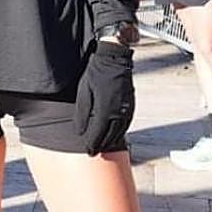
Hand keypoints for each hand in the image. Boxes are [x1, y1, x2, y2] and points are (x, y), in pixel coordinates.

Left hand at [72, 40, 134, 154]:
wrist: (114, 60)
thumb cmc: (96, 74)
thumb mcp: (84, 91)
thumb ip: (82, 113)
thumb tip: (79, 131)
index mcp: (105, 110)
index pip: (99, 134)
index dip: (93, 144)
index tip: (89, 152)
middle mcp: (119, 113)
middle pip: (110, 136)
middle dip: (102, 146)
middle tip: (95, 152)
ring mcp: (127, 110)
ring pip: (120, 132)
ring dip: (112, 141)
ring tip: (104, 147)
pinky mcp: (132, 106)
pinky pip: (126, 125)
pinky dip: (120, 133)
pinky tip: (114, 135)